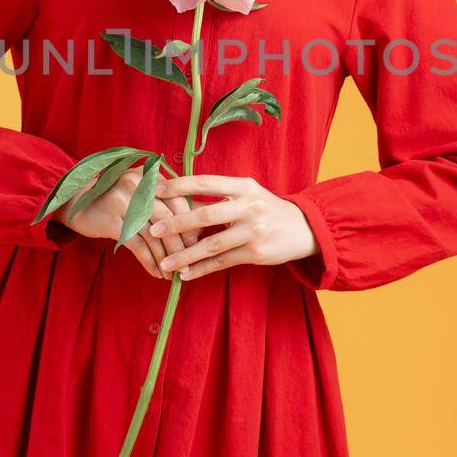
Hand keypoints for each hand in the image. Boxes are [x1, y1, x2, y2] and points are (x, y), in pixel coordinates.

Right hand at [60, 166, 198, 279]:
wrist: (76, 201)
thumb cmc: (117, 200)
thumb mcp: (140, 194)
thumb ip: (165, 204)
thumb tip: (198, 229)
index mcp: (149, 177)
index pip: (178, 200)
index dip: (189, 223)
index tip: (196, 243)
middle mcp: (138, 186)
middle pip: (168, 219)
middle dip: (180, 245)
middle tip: (187, 263)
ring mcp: (124, 202)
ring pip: (154, 236)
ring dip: (166, 259)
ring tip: (173, 274)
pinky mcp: (112, 221)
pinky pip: (138, 246)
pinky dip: (150, 262)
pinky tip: (156, 273)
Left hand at [147, 173, 318, 282]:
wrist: (304, 228)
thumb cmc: (266, 208)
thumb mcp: (247, 194)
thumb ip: (218, 195)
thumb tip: (177, 197)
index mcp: (244, 186)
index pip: (206, 182)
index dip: (180, 186)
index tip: (156, 190)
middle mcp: (249, 206)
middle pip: (206, 215)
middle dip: (177, 223)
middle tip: (153, 230)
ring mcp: (253, 231)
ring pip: (212, 244)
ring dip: (185, 255)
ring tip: (165, 263)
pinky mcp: (256, 253)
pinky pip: (222, 262)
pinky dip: (202, 269)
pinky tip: (185, 274)